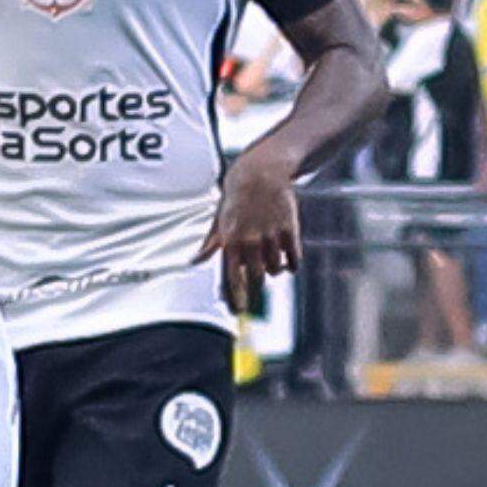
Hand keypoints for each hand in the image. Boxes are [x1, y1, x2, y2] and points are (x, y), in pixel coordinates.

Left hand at [211, 147, 306, 304]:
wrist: (260, 175)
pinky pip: (293, 261)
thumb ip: (210, 244)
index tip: (238, 312)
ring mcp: (270, 237)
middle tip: (255, 283)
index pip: (231, 277)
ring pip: (275, 271)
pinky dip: (290, 264)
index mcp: (229, 241)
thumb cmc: (236, 199)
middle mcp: (249, 242)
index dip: (235, 297)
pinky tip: (287, 258)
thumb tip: (193, 261)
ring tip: (268, 257)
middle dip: (255, 285)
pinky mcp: (289, 232)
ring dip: (273, 270)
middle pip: (255, 278)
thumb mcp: (219, 220)